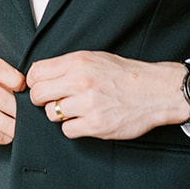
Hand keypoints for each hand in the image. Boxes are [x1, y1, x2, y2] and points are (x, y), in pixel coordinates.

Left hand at [26, 51, 188, 139]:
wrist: (155, 91)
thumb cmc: (125, 75)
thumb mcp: (95, 58)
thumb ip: (68, 65)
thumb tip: (41, 74)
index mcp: (78, 62)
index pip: (36, 72)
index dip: (34, 82)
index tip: (39, 87)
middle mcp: (80, 81)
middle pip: (38, 95)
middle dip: (40, 100)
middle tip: (50, 101)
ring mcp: (88, 104)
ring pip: (51, 114)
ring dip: (59, 114)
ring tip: (75, 109)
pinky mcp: (96, 125)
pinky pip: (67, 130)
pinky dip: (73, 127)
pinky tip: (85, 120)